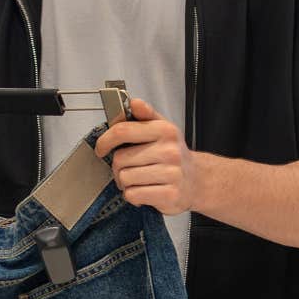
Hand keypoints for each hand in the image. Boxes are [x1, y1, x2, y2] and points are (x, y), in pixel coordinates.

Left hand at [94, 98, 197, 214]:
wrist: (197, 180)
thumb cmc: (174, 154)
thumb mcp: (162, 129)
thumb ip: (145, 115)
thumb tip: (134, 102)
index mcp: (165, 130)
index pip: (123, 131)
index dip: (105, 140)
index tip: (101, 148)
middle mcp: (169, 151)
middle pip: (120, 159)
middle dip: (119, 166)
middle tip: (130, 167)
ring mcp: (171, 173)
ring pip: (125, 178)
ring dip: (126, 182)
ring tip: (139, 179)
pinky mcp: (169, 194)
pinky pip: (133, 194)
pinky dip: (134, 195)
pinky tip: (145, 190)